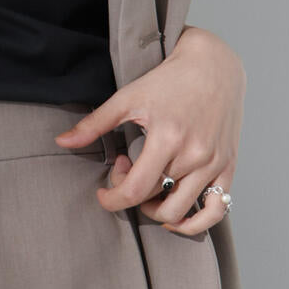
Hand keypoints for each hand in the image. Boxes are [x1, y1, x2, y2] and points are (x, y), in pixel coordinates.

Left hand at [53, 25, 242, 232]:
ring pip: (181, 212)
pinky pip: (217, 210)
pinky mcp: (228, 166)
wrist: (213, 65)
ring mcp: (213, 163)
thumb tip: (61, 142)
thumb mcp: (128, 97)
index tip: (104, 193)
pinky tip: (176, 214)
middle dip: (132, 195)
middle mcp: (194, 154)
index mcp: (167, 137)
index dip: (113, 199)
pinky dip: (195, 223)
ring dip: (157, 210)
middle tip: (128, 168)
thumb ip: (95, 123)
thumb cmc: (169, 79)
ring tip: (150, 187)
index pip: (135, 191)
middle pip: (155, 200)